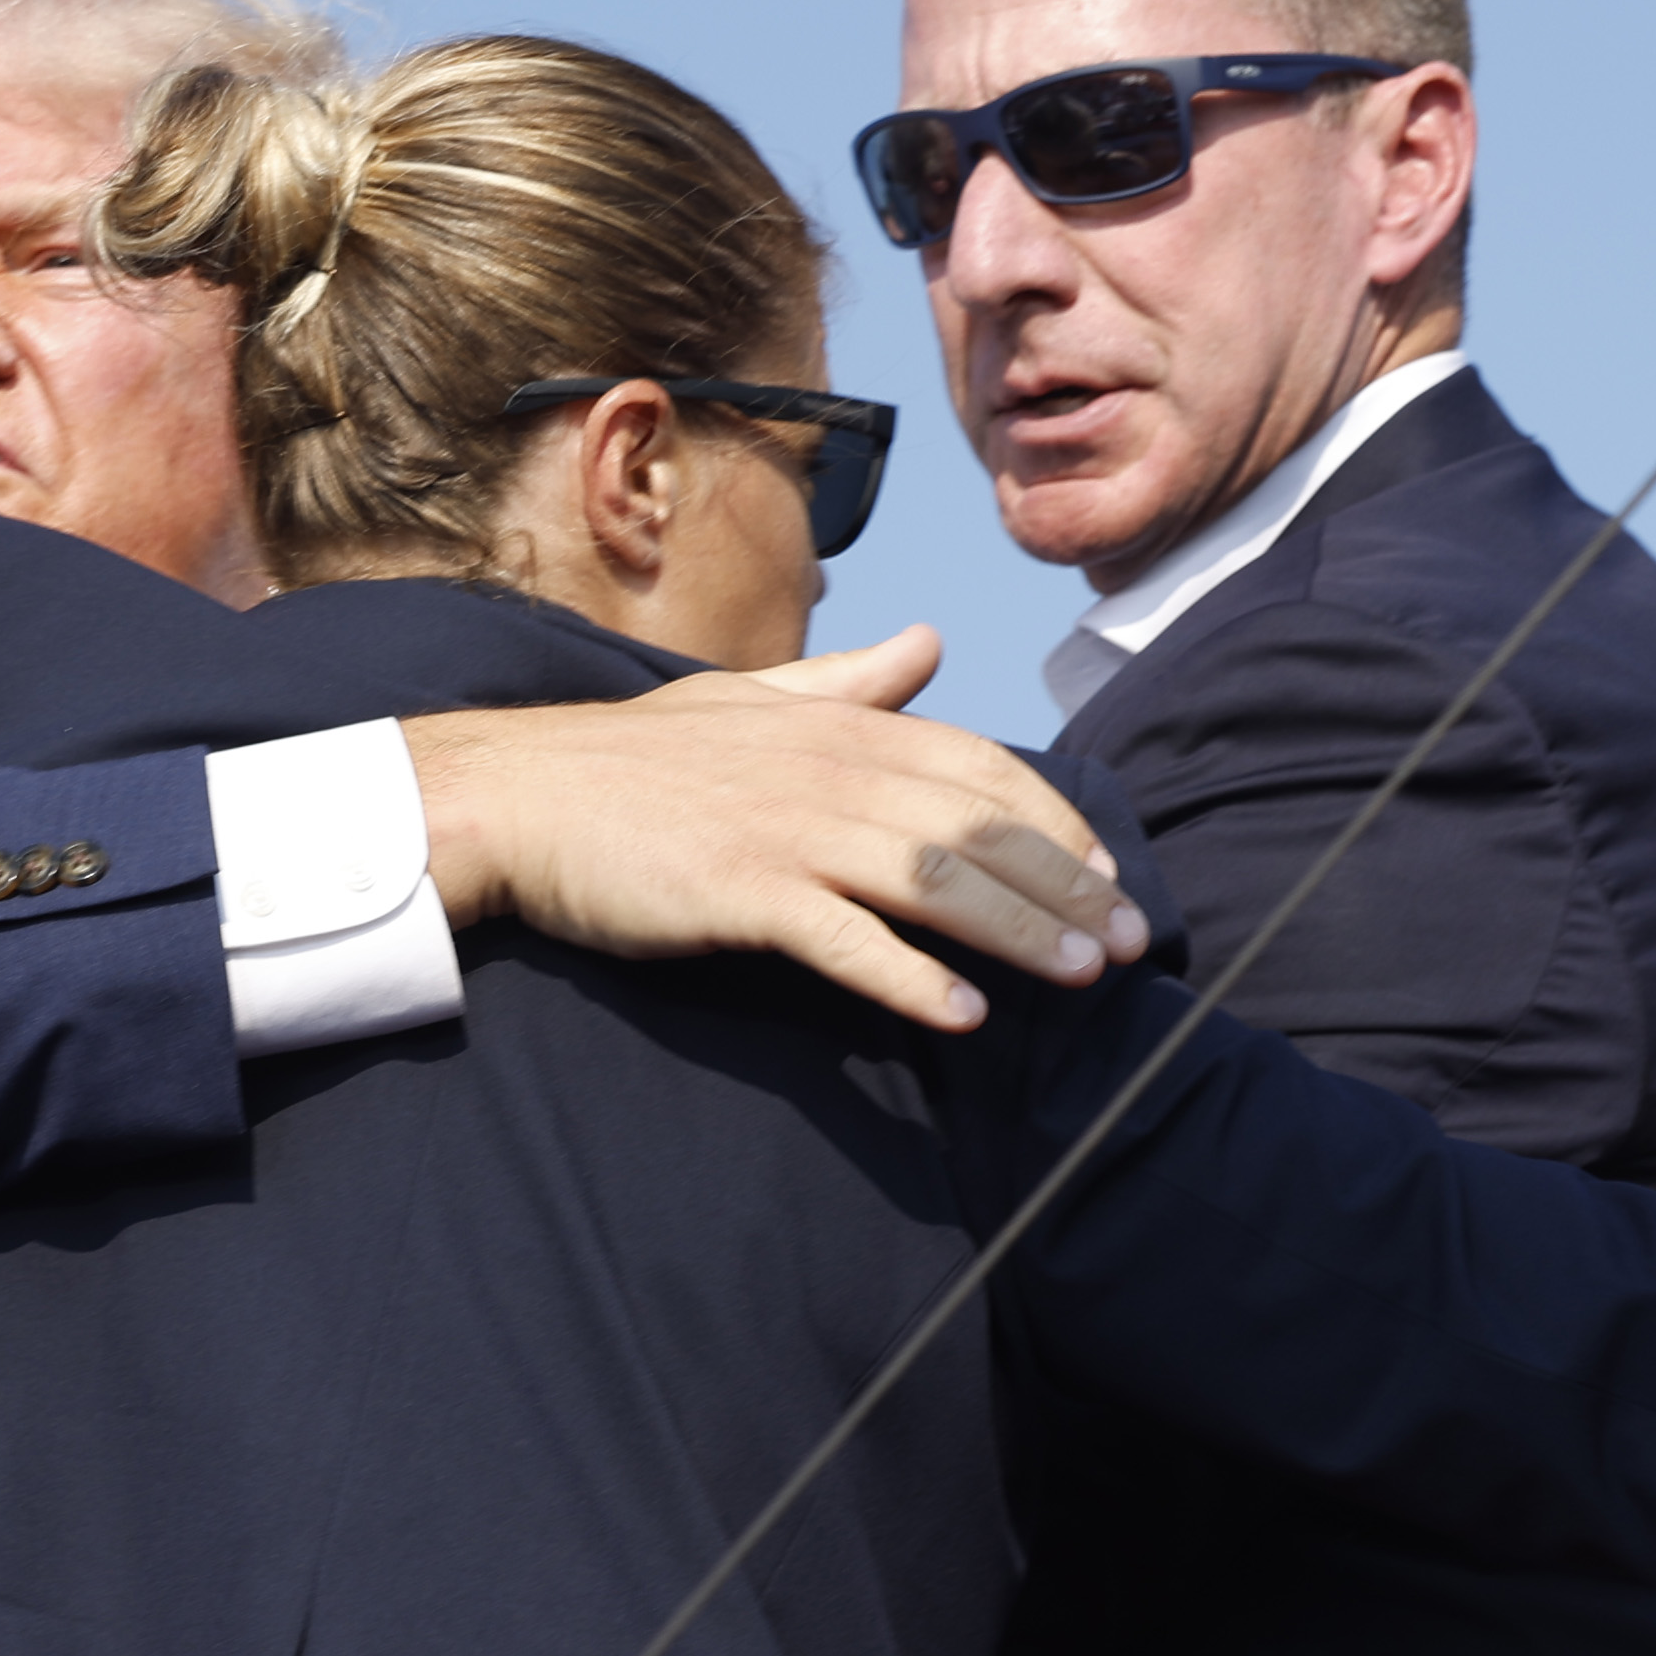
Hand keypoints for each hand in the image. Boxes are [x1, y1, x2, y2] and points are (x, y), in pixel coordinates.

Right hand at [402, 662, 1150, 1031]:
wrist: (523, 794)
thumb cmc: (635, 759)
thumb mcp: (750, 701)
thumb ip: (851, 681)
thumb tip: (931, 642)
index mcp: (839, 726)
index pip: (981, 767)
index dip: (1057, 821)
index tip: (1108, 874)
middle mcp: (828, 771)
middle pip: (979, 828)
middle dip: (1067, 887)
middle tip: (1132, 946)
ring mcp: (786, 832)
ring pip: (934, 880)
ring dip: (1018, 930)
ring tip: (1082, 978)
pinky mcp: (740, 893)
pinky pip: (844, 939)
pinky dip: (909, 977)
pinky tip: (961, 1014)